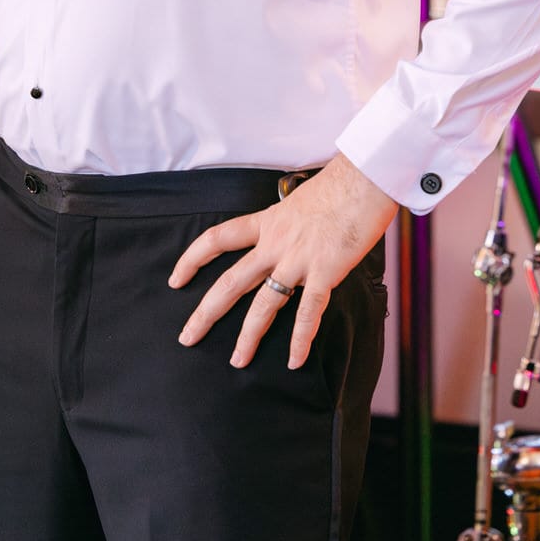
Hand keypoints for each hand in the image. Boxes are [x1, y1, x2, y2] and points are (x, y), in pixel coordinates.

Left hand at [168, 153, 396, 368]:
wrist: (363, 179)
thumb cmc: (338, 186)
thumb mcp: (299, 201)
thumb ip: (288, 224)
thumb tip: (288, 234)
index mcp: (267, 222)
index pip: (218, 239)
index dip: (192, 259)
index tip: (176, 279)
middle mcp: (275, 242)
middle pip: (231, 281)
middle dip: (206, 312)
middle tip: (187, 337)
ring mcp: (298, 259)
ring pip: (264, 303)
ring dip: (248, 336)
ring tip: (237, 361)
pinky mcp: (324, 271)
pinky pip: (308, 311)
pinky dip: (301, 339)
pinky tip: (295, 361)